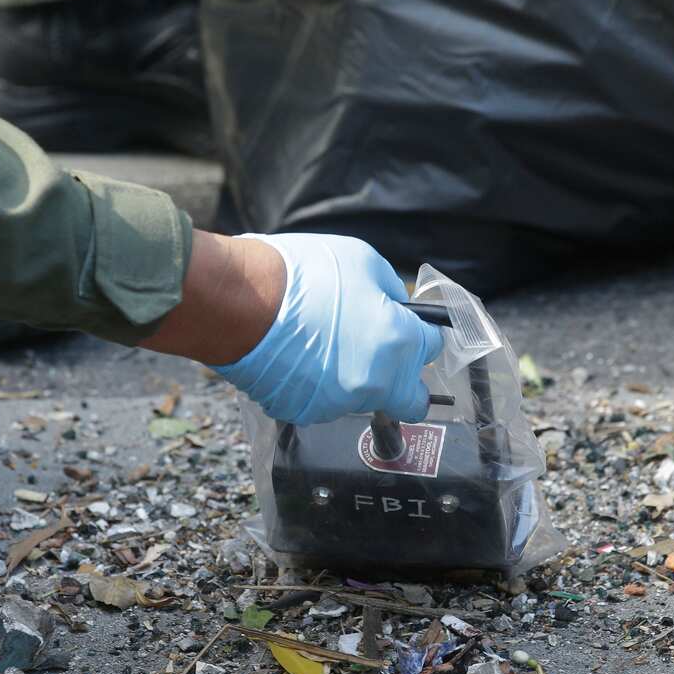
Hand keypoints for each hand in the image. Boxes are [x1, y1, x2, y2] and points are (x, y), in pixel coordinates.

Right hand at [208, 234, 443, 424]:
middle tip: (381, 358)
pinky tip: (297, 356)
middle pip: (410, 398)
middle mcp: (375, 382)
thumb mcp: (362, 261)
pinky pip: (322, 402)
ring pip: (361, 398)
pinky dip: (316, 384)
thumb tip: (394, 306)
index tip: (411, 331)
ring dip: (352, 378)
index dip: (422, 336)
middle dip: (404, 382)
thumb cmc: (300, 275)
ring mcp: (338, 403)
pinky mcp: (304, 412)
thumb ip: (389, 292)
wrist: (240, 301)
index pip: (433, 349)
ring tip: (320, 343)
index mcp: (398, 343)